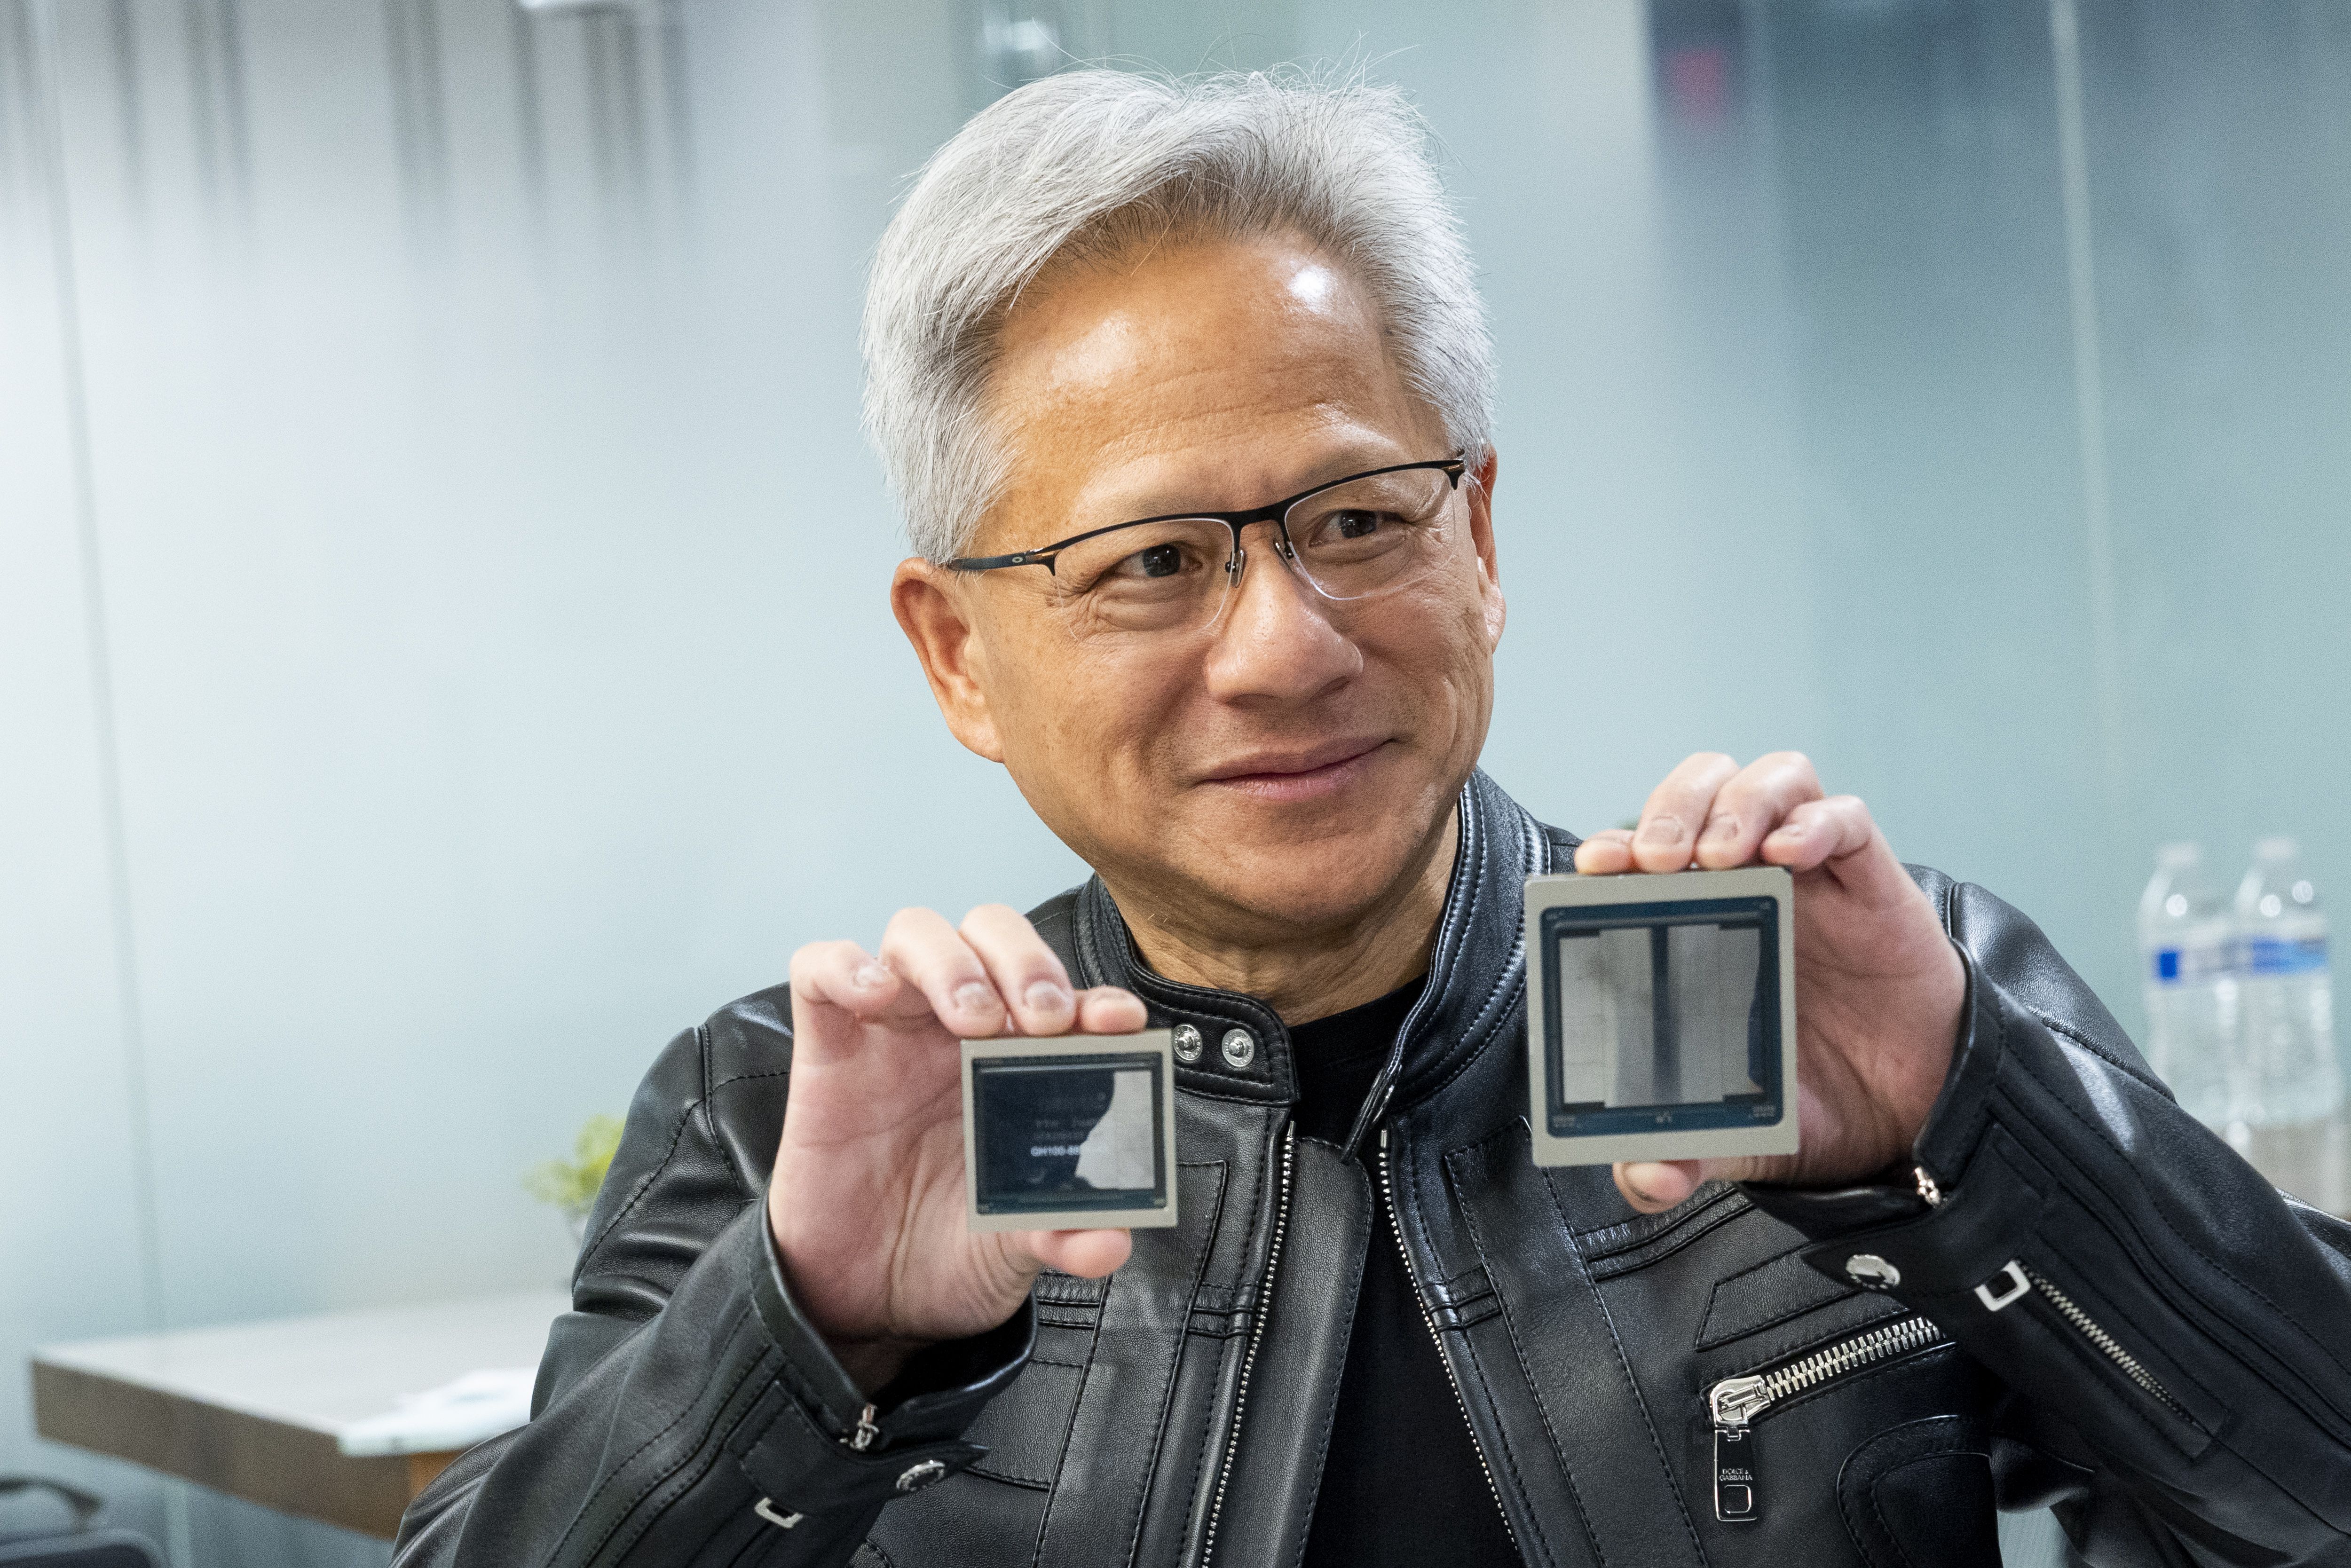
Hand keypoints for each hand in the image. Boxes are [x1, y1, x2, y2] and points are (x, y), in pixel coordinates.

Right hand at [770, 905, 1147, 1392]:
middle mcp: (957, 1032)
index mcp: (1019, 1064)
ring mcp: (891, 1031)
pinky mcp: (828, 1047)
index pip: (1063, 997)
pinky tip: (875, 994)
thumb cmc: (946, 1248)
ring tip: (973, 1016)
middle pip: (991, 935)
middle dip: (1024, 959)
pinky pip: (819, 969)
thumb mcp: (1013, 1251)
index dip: (1094, 997)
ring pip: (916, 934)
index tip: (1117, 1022)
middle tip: (1041, 1018)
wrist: (864, 1298)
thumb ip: (1061, 1236)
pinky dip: (845, 965)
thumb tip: (1111, 1243)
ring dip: (951, 960)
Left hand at [1573, 752, 1965, 1213]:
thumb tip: (1642, 1179)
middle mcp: (1746, 884)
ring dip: (1735, 799)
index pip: (1640, 851)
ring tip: (1718, 852)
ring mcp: (1811, 875)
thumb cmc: (1812, 1099)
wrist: (1912, 1114)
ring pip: (1769, 779)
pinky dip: (1816, 820)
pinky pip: (1846, 817)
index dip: (1613, 844)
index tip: (1592, 868)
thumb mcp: (1738, 1137)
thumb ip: (1682, 1159)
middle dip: (1668, 806)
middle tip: (1653, 857)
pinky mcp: (1873, 881)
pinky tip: (1790, 852)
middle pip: (1696, 791)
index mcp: (1693, 925)